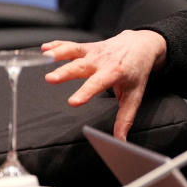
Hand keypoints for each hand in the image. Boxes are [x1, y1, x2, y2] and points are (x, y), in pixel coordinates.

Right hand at [42, 29, 166, 139]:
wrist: (142, 45)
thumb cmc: (136, 72)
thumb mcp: (135, 96)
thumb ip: (125, 118)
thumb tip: (120, 141)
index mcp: (114, 73)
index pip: (97, 84)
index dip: (85, 92)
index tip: (73, 101)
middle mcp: (102, 61)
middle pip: (80, 67)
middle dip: (65, 72)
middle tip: (50, 79)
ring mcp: (93, 52)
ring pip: (74, 52)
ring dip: (58, 54)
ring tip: (44, 57)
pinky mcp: (87, 47)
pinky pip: (71, 45)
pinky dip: (58, 45)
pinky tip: (44, 47)